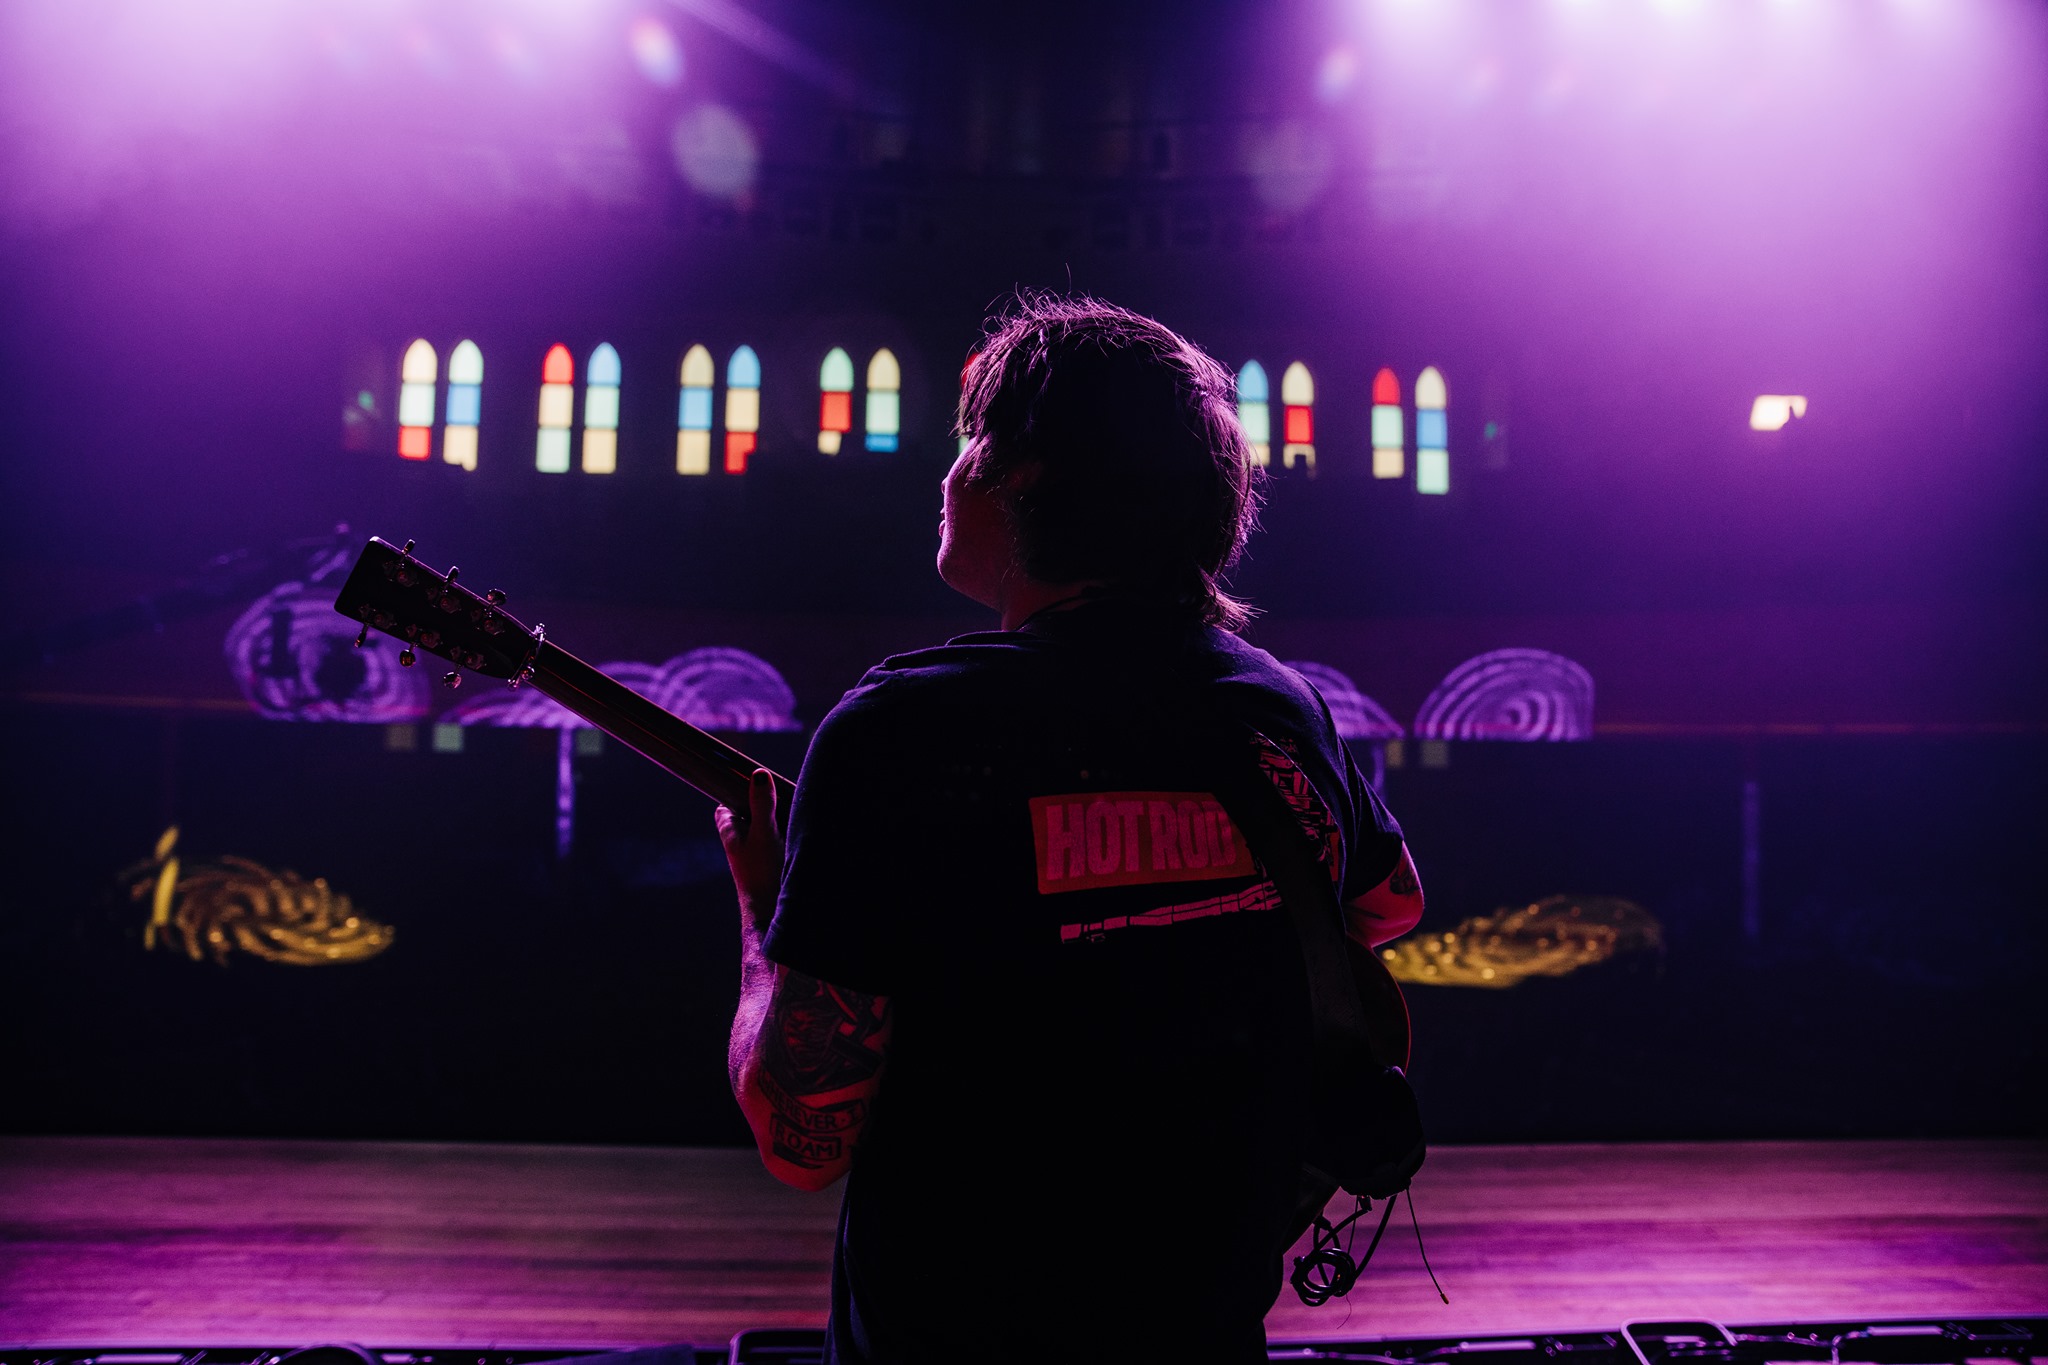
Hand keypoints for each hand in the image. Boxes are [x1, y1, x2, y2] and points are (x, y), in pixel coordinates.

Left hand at [716, 769, 785, 933]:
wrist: (772, 912)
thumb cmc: (761, 874)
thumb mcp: (764, 833)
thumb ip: (762, 805)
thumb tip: (759, 775)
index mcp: (730, 831)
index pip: (725, 806)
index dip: (735, 792)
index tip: (751, 781)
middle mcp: (740, 841)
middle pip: (747, 813)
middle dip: (762, 803)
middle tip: (778, 793)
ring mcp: (755, 853)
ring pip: (764, 826)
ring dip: (777, 818)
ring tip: (791, 811)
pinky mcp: (771, 862)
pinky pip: (777, 840)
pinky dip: (785, 834)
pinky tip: (797, 832)